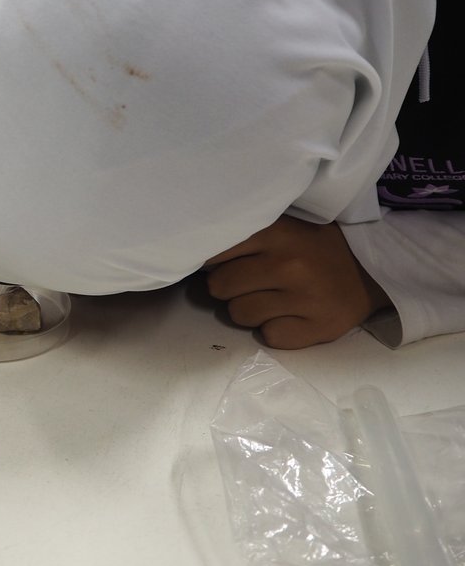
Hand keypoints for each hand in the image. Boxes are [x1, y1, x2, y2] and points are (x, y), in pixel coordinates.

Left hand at [203, 215, 391, 349]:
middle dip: (228, 287)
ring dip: (248, 309)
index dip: (212, 262)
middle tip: (248, 282)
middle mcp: (290, 265)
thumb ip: (244, 238)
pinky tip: (289, 316)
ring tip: (270, 299)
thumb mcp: (282, 228)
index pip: (214, 253)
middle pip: (220, 287)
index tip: (222, 263)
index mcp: (277, 233)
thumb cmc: (314, 247)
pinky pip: (269, 337)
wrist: (372, 269)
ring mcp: (306, 299)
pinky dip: (274, 330)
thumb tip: (193, 255)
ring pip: (240, 315)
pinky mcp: (319, 328)